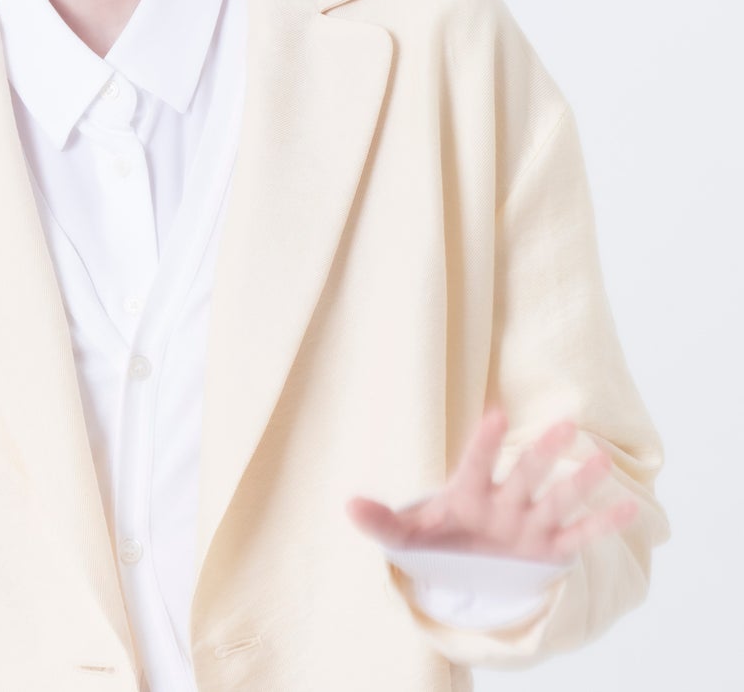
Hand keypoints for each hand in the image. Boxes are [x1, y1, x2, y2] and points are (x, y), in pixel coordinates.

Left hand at [347, 409, 638, 563]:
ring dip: (577, 482)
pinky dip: (604, 524)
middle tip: (565, 423)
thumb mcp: (406, 536)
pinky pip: (580, 536)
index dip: (484, 442)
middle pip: (524, 476)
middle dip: (541, 453)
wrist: (464, 566)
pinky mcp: (549, 549)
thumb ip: (381, 522)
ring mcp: (529, 524)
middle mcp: (504, 503)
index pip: (475, 465)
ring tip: (599, 459)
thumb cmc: (438, 540)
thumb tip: (348, 506)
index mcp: (467, 495)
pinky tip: (630, 507)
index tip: (497, 413)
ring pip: (556, 500)